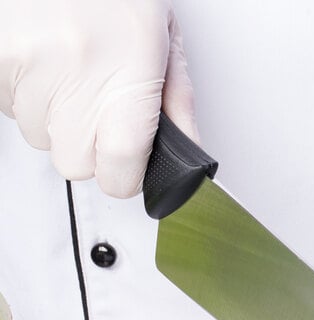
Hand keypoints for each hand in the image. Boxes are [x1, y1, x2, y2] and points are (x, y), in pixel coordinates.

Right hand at [0, 0, 196, 197]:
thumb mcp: (164, 40)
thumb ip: (179, 104)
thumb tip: (186, 153)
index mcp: (128, 74)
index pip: (118, 171)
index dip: (122, 177)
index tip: (125, 165)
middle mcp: (77, 73)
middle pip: (76, 164)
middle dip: (89, 147)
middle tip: (98, 105)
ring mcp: (30, 64)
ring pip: (41, 138)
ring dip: (56, 118)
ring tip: (71, 71)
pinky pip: (9, 108)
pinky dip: (28, 96)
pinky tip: (46, 64)